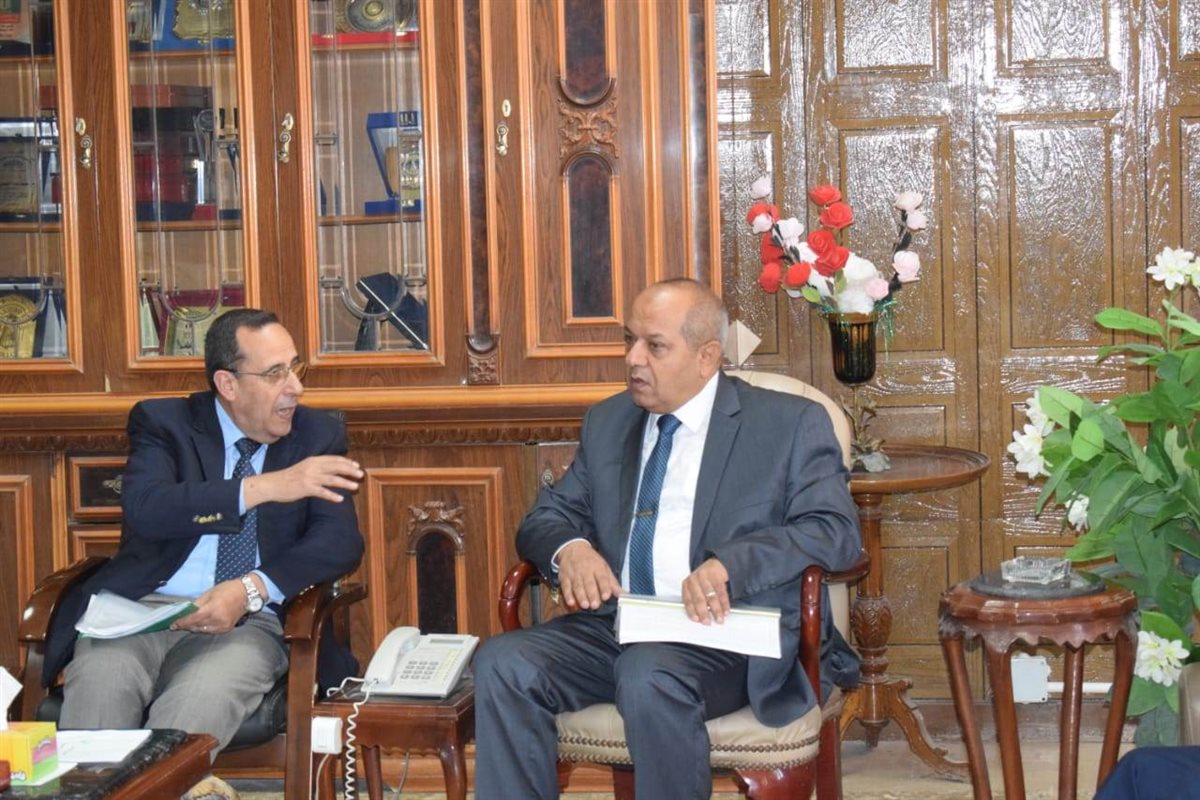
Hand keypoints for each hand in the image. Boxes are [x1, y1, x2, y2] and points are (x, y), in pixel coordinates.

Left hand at [172, 579, 246, 633]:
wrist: (247, 594)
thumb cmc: (228, 589)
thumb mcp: (210, 593)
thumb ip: (197, 604)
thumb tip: (185, 612)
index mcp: (213, 608)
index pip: (193, 619)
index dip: (181, 622)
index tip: (172, 624)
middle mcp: (218, 620)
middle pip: (196, 626)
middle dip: (186, 625)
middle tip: (177, 624)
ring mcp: (223, 626)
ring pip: (202, 630)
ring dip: (193, 627)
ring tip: (187, 623)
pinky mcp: (226, 629)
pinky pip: (210, 631)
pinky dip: (203, 628)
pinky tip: (199, 624)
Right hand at [246, 455, 363, 506]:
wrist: (273, 484)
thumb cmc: (289, 477)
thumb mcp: (305, 467)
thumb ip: (318, 467)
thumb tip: (333, 469)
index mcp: (313, 460)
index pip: (334, 459)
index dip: (346, 462)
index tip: (356, 466)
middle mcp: (313, 467)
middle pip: (336, 467)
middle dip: (350, 470)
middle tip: (361, 475)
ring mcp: (309, 477)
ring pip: (332, 479)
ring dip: (345, 483)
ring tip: (355, 486)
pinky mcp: (305, 488)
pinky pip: (322, 492)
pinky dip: (332, 496)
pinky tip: (340, 499)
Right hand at [557, 541, 620, 610]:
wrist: (573, 548)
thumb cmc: (591, 560)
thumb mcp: (604, 567)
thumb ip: (612, 582)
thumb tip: (623, 594)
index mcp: (597, 567)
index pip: (602, 577)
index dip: (604, 587)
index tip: (606, 596)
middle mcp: (586, 570)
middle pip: (589, 583)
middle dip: (592, 594)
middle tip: (595, 605)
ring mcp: (574, 574)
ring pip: (577, 586)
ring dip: (581, 596)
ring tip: (585, 605)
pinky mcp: (564, 578)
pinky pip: (566, 587)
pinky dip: (568, 595)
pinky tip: (571, 603)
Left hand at [682, 558, 729, 624]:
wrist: (715, 566)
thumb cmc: (703, 581)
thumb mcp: (695, 589)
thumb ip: (696, 601)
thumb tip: (700, 617)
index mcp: (686, 584)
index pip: (688, 600)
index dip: (692, 611)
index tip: (696, 619)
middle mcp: (694, 580)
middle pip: (699, 599)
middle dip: (704, 612)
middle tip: (707, 622)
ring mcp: (705, 577)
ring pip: (711, 597)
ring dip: (716, 610)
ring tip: (719, 618)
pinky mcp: (716, 576)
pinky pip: (721, 592)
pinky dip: (725, 603)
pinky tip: (726, 610)